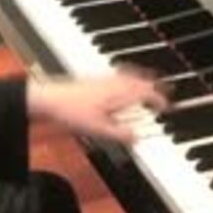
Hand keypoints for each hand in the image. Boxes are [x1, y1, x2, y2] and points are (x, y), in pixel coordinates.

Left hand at [27, 65, 169, 143]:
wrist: (45, 99)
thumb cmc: (70, 112)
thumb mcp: (99, 130)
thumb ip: (121, 135)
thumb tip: (137, 138)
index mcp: (120, 93)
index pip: (147, 93)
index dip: (160, 101)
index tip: (167, 108)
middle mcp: (114, 83)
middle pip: (141, 79)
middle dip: (155, 85)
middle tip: (166, 90)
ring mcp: (103, 79)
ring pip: (129, 75)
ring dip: (142, 79)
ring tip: (148, 84)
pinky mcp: (93, 79)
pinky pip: (118, 75)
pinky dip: (127, 78)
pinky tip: (122, 84)